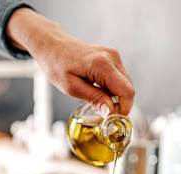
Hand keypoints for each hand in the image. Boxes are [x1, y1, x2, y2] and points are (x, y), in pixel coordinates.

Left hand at [6, 8, 134, 115]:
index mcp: (102, 64)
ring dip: (116, 98)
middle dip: (119, 105)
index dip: (123, 109)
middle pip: (128, 89)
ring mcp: (113, 56)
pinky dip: (113, 90)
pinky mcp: (112, 58)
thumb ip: (94, 98)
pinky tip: (98, 91)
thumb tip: (111, 112)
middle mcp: (112, 57)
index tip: (112, 120)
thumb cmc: (56, 64)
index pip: (126, 91)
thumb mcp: (71, 87)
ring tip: (98, 101)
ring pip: (125, 85)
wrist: (52, 45)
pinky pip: (119, 79)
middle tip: (104, 114)